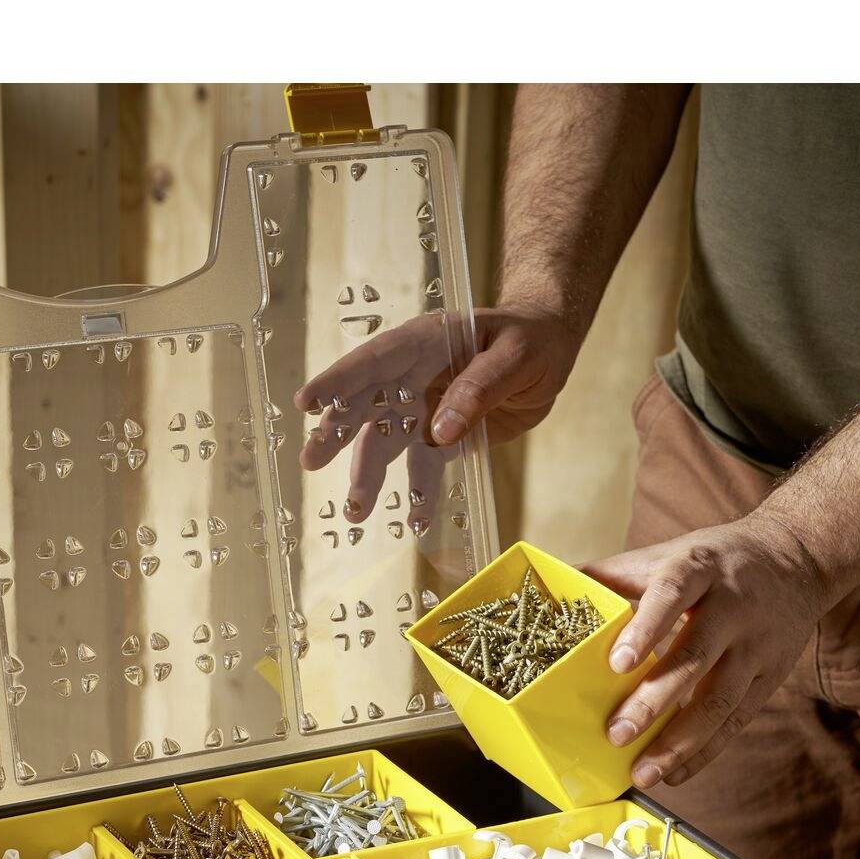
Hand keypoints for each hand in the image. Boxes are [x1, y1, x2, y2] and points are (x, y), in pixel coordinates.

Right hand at [294, 302, 582, 524]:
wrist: (551, 350)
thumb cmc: (532, 338)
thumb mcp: (516, 355)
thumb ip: (480, 387)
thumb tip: (440, 430)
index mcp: (425, 342)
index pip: (376, 359)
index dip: (341, 379)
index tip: (308, 401)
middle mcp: (415, 375)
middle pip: (369, 405)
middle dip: (338, 434)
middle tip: (311, 461)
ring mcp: (426, 408)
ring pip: (389, 443)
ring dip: (370, 475)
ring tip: (356, 510)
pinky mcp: (444, 437)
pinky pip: (425, 467)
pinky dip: (420, 494)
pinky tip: (416, 520)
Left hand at [583, 518, 829, 788]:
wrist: (797, 558)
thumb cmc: (717, 559)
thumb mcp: (672, 552)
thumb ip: (617, 573)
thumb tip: (557, 588)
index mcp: (700, 567)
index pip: (672, 594)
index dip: (646, 628)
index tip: (617, 663)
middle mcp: (733, 607)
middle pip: (695, 656)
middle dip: (654, 700)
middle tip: (617, 734)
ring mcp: (756, 645)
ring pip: (720, 699)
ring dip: (680, 742)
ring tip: (644, 772)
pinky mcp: (771, 676)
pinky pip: (737, 720)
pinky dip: (706, 751)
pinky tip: (676, 773)